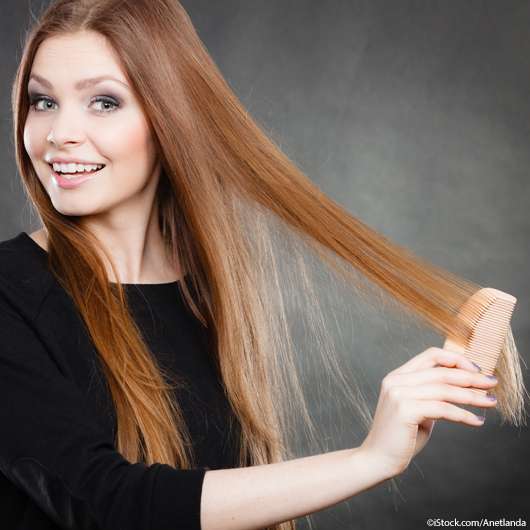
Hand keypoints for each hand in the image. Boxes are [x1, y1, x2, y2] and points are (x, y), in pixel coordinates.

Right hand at [359, 347, 497, 476]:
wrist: (378, 458)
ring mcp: (398, 394)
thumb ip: (431, 395)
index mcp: (397, 375)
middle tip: (492, 384)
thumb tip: (462, 387)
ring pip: (444, 390)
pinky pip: (442, 408)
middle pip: (441, 371)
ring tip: (490, 402)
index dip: (456, 359)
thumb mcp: (417, 409)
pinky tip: (477, 421)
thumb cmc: (401, 436)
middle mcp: (396, 380)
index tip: (477, 370)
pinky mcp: (404, 410)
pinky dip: (463, 414)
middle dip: (471, 377)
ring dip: (471, 396)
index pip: (431, 355)